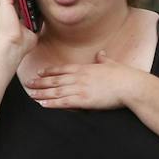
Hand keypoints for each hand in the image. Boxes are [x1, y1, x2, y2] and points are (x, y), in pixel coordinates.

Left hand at [25, 51, 145, 109]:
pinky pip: (64, 102)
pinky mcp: (84, 100)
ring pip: (56, 91)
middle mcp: (79, 77)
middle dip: (40, 82)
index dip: (49, 71)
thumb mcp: (111, 64)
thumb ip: (103, 59)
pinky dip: (52, 103)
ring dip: (42, 93)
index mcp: (85, 68)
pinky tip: (43, 104)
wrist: (130, 85)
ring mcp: (80, 88)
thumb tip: (101, 54)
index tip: (40, 73)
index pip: (62, 69)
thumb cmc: (123, 75)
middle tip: (28, 84)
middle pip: (55, 80)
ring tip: (31, 95)